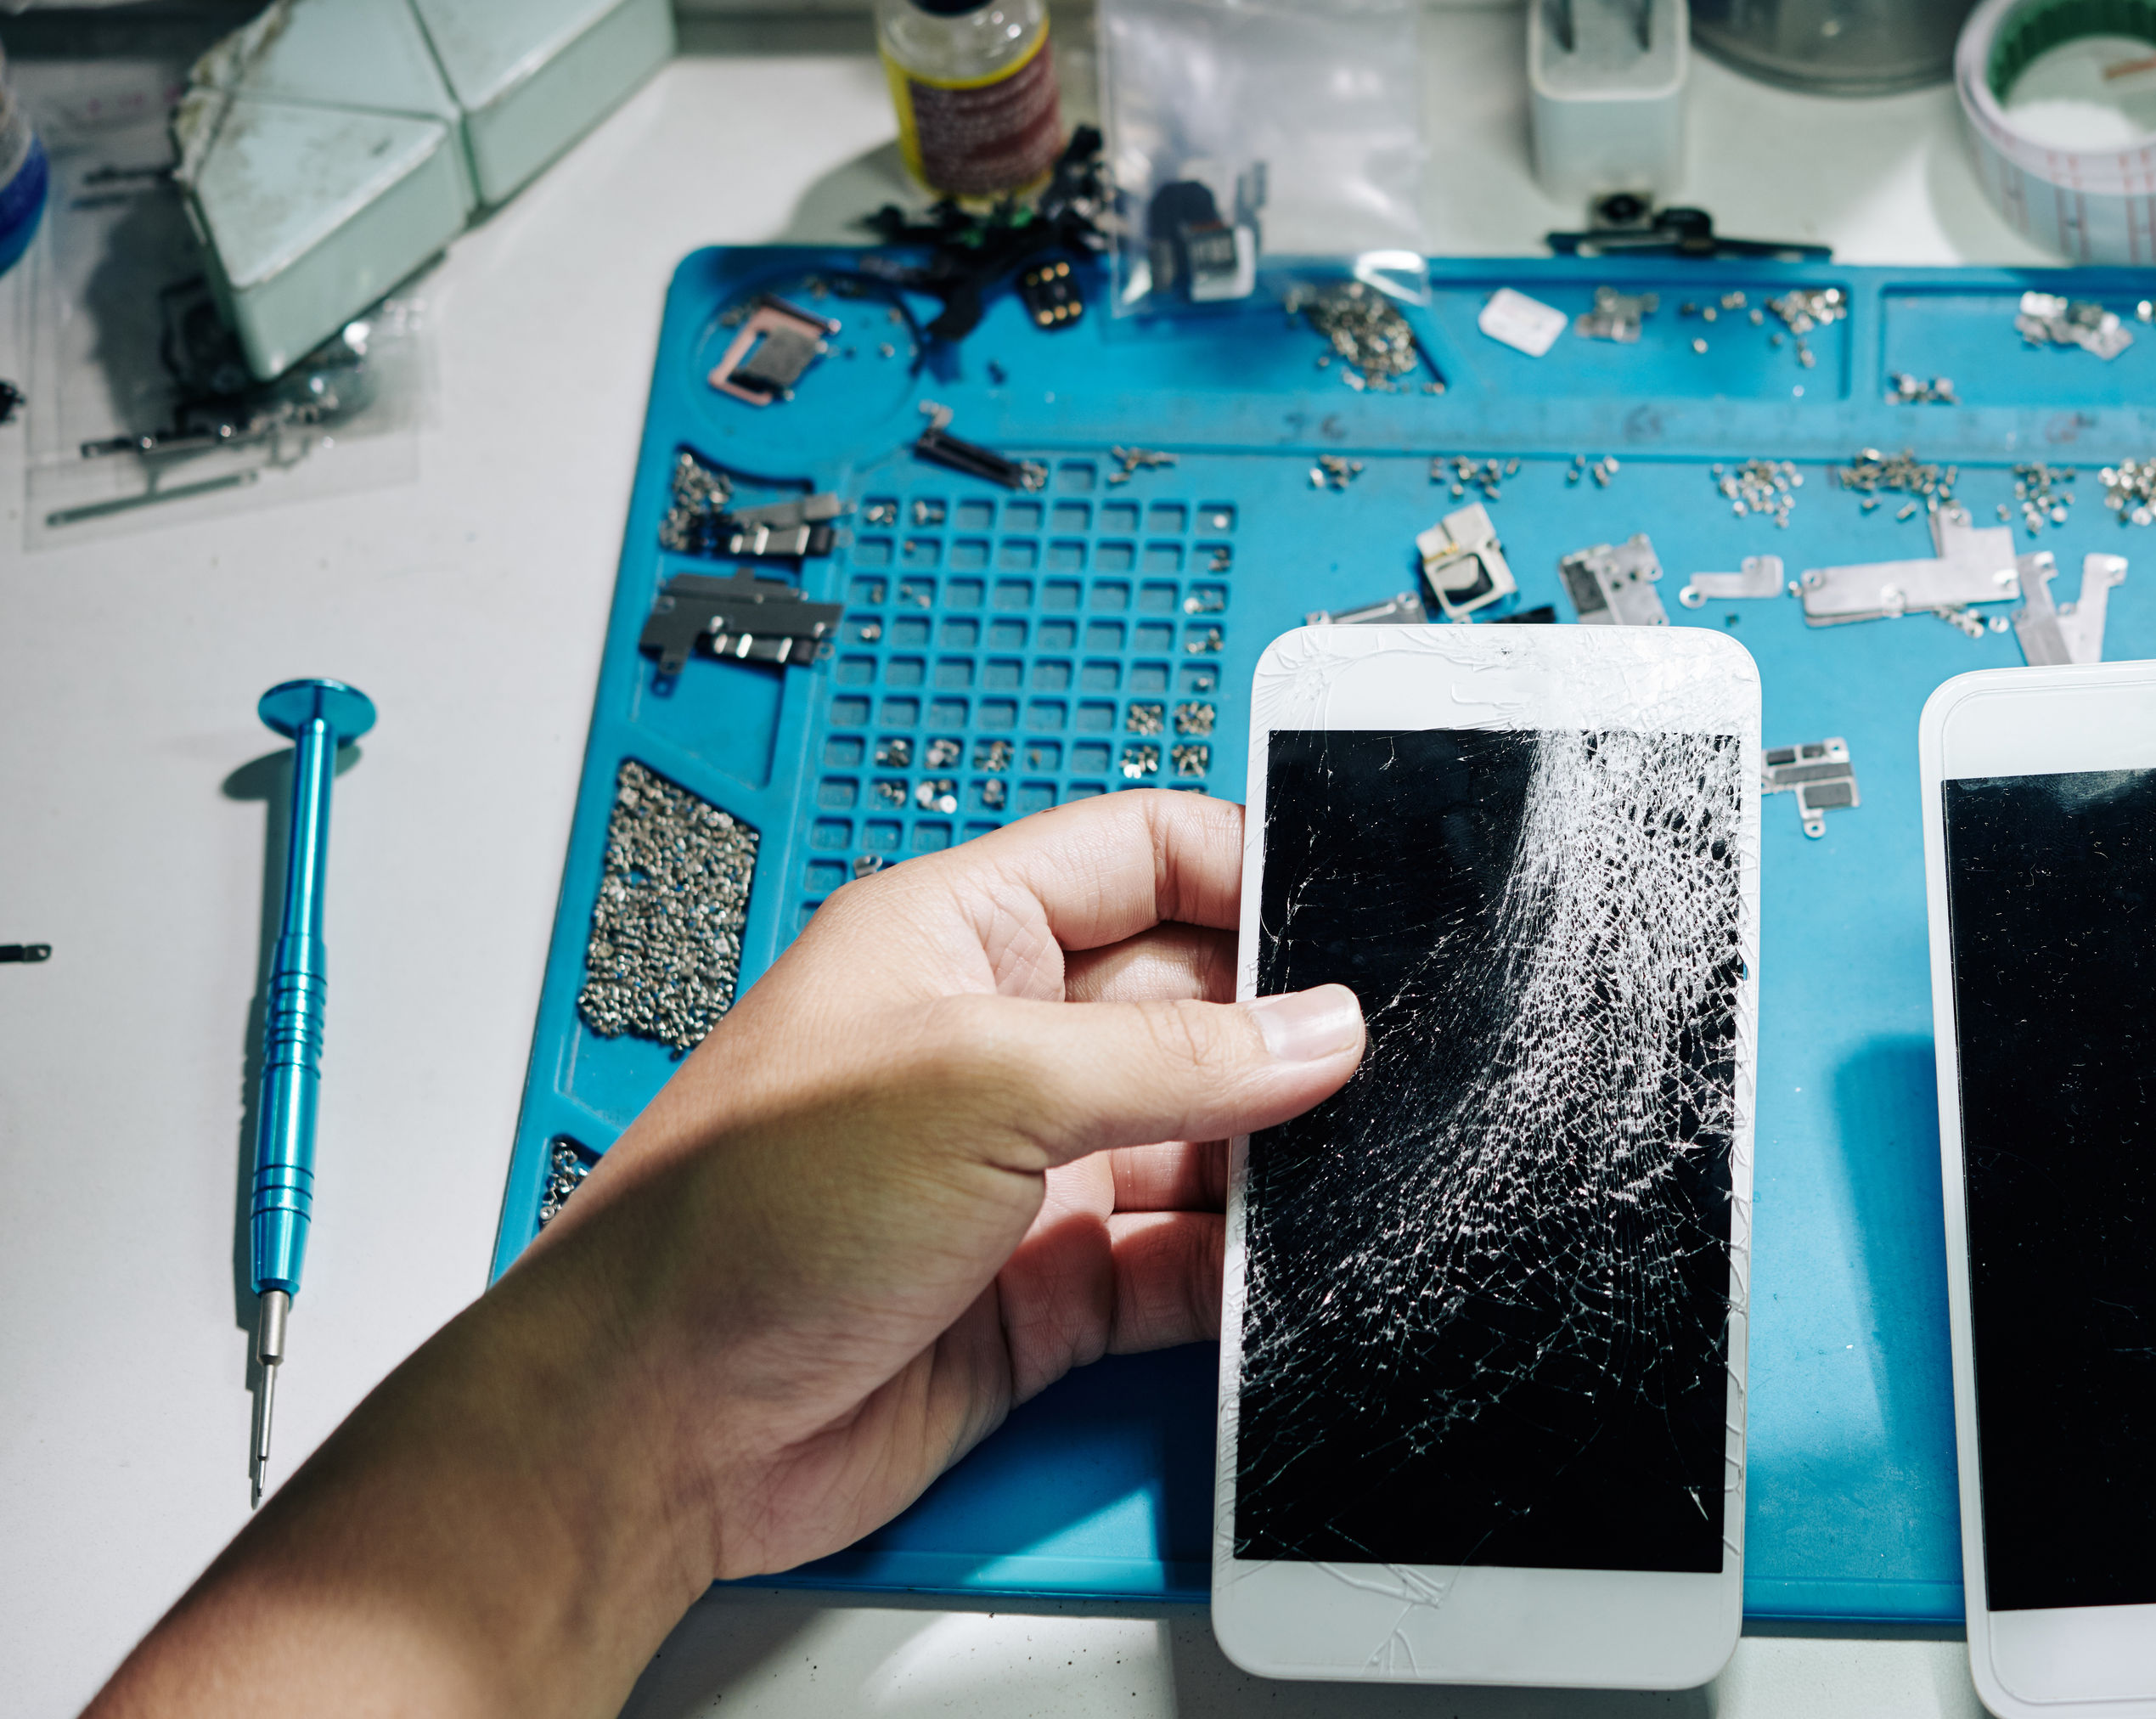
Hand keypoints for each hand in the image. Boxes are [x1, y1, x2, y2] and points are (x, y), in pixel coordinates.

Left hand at [93, 792, 1362, 1718]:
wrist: (660, 1427)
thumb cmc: (734, 1220)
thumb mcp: (980, 1083)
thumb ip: (1174, 1058)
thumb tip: (1318, 1028)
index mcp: (959, 938)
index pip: (1140, 855)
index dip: (1245, 871)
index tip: (1347, 918)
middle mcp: (1001, 1046)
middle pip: (1193, 1004)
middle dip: (1281, 1032)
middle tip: (1368, 1060)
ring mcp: (1030, 1172)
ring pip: (1203, 1141)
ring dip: (1270, 1159)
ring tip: (1342, 1166)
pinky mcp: (1052, 1293)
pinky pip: (1183, 1262)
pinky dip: (1239, 1270)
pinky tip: (1281, 1267)